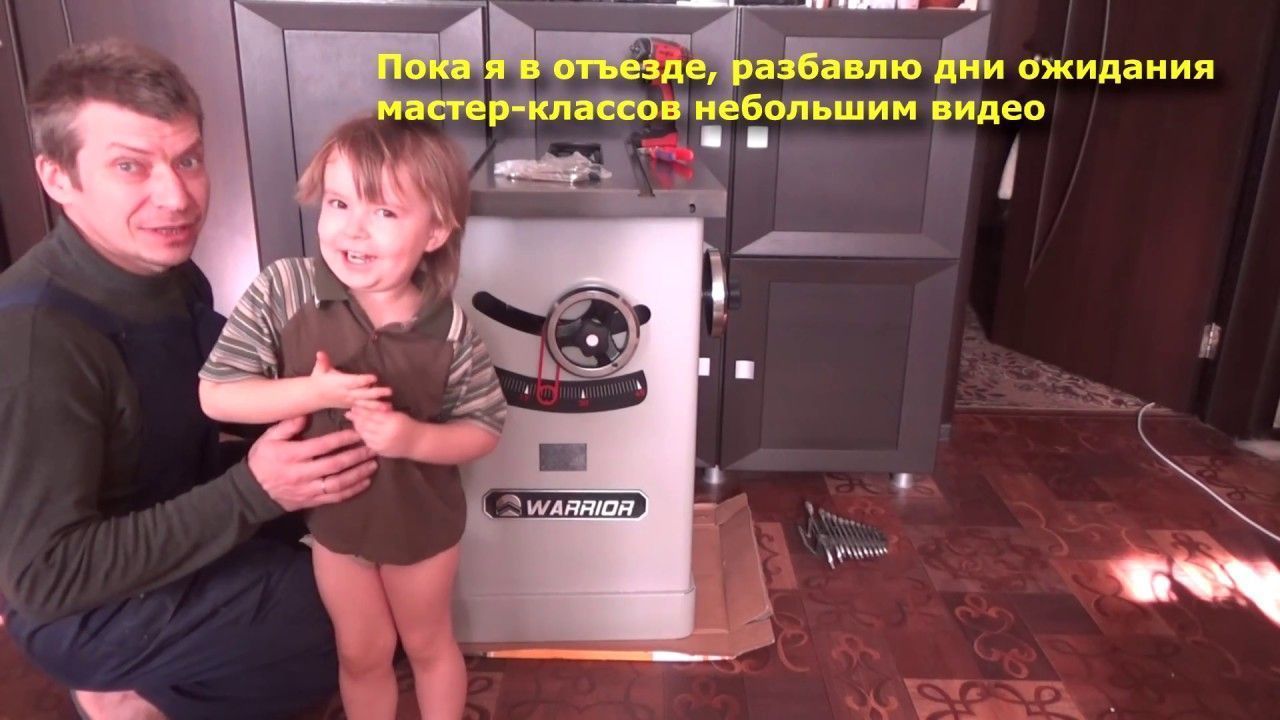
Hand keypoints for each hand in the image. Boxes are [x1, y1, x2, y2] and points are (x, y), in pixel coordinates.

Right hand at [247, 416, 376, 510]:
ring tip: (373, 464)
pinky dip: (352, 490)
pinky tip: (365, 482)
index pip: (323, 446)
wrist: (253, 491)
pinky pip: (335, 497)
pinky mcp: (312, 501)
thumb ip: (287, 426)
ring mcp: (308, 490)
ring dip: (358, 474)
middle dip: (356, 455)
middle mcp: (302, 474)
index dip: (343, 439)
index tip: (359, 432)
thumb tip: (306, 414)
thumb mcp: (268, 438)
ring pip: (338, 483)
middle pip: (335, 464)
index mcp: (292, 455)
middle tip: (372, 447)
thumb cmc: (263, 460)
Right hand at [310, 351, 391, 408]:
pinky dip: (374, 411)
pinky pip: (363, 409)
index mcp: (340, 383)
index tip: (374, 378)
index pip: (354, 381)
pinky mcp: (352, 405)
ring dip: (377, 405)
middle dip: (376, 393)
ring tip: (389, 406)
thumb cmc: (319, 379)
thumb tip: (320, 353)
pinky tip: (386, 411)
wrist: (314, 395)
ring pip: (365, 404)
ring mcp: (350, 401)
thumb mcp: (319, 369)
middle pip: (363, 394)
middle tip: (389, 391)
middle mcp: (346, 393)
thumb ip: (322, 361)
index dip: (364, 380)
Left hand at [346, 403, 422, 458]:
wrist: (417, 443)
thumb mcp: (397, 415)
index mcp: (391, 421)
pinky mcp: (380, 451)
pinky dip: (363, 435)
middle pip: (365, 424)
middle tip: (349, 412)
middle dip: (356, 418)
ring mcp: (382, 444)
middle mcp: (386, 433)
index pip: (371, 414)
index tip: (354, 405)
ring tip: (353, 421)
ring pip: (364, 434)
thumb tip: (364, 407)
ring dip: (357, 427)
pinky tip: (360, 430)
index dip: (361, 410)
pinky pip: (367, 442)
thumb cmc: (408, 425)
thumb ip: (382, 412)